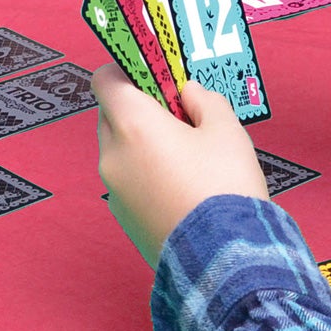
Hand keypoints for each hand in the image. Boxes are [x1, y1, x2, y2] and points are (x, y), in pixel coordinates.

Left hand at [95, 64, 268, 267]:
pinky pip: (127, 181)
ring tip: (183, 153)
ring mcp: (114, 191)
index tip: (153, 75)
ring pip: (119, 150)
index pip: (105, 80)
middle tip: (176, 113)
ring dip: (140, 143)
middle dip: (137, 108)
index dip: (125, 70)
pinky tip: (179, 185)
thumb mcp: (226, 130)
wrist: (224, 259)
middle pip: (111, 115)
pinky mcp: (123, 219)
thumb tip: (188, 94)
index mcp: (132, 124)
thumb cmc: (225, 184)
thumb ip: (204, 100)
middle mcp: (113, 155)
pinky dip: (143, 173)